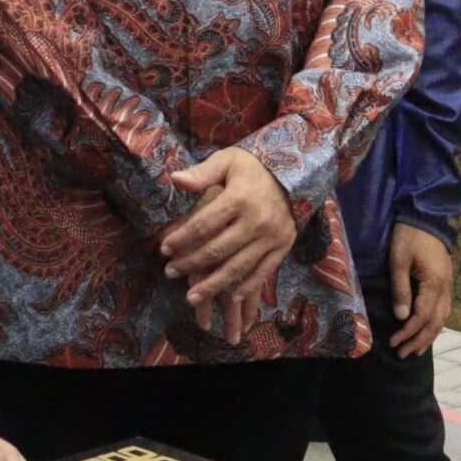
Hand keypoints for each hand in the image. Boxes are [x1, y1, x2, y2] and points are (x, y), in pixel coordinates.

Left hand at [163, 149, 297, 338]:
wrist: (296, 175)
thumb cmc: (254, 168)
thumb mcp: (228, 161)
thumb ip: (202, 173)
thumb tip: (175, 179)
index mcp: (239, 198)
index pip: (203, 224)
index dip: (181, 239)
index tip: (164, 249)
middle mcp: (256, 220)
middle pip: (217, 249)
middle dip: (190, 264)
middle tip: (170, 273)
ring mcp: (271, 237)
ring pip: (238, 267)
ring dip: (214, 285)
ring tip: (191, 297)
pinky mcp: (283, 247)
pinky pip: (264, 271)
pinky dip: (249, 286)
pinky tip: (232, 298)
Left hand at [385, 224, 453, 357]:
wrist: (426, 218)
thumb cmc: (408, 237)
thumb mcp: (398, 261)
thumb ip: (401, 289)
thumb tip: (401, 317)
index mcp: (435, 283)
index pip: (422, 316)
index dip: (408, 332)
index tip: (393, 343)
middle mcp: (446, 288)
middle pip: (436, 322)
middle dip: (419, 340)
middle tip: (403, 354)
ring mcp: (449, 285)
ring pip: (443, 318)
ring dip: (430, 336)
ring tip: (416, 350)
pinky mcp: (446, 282)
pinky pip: (444, 309)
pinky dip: (436, 324)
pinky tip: (428, 331)